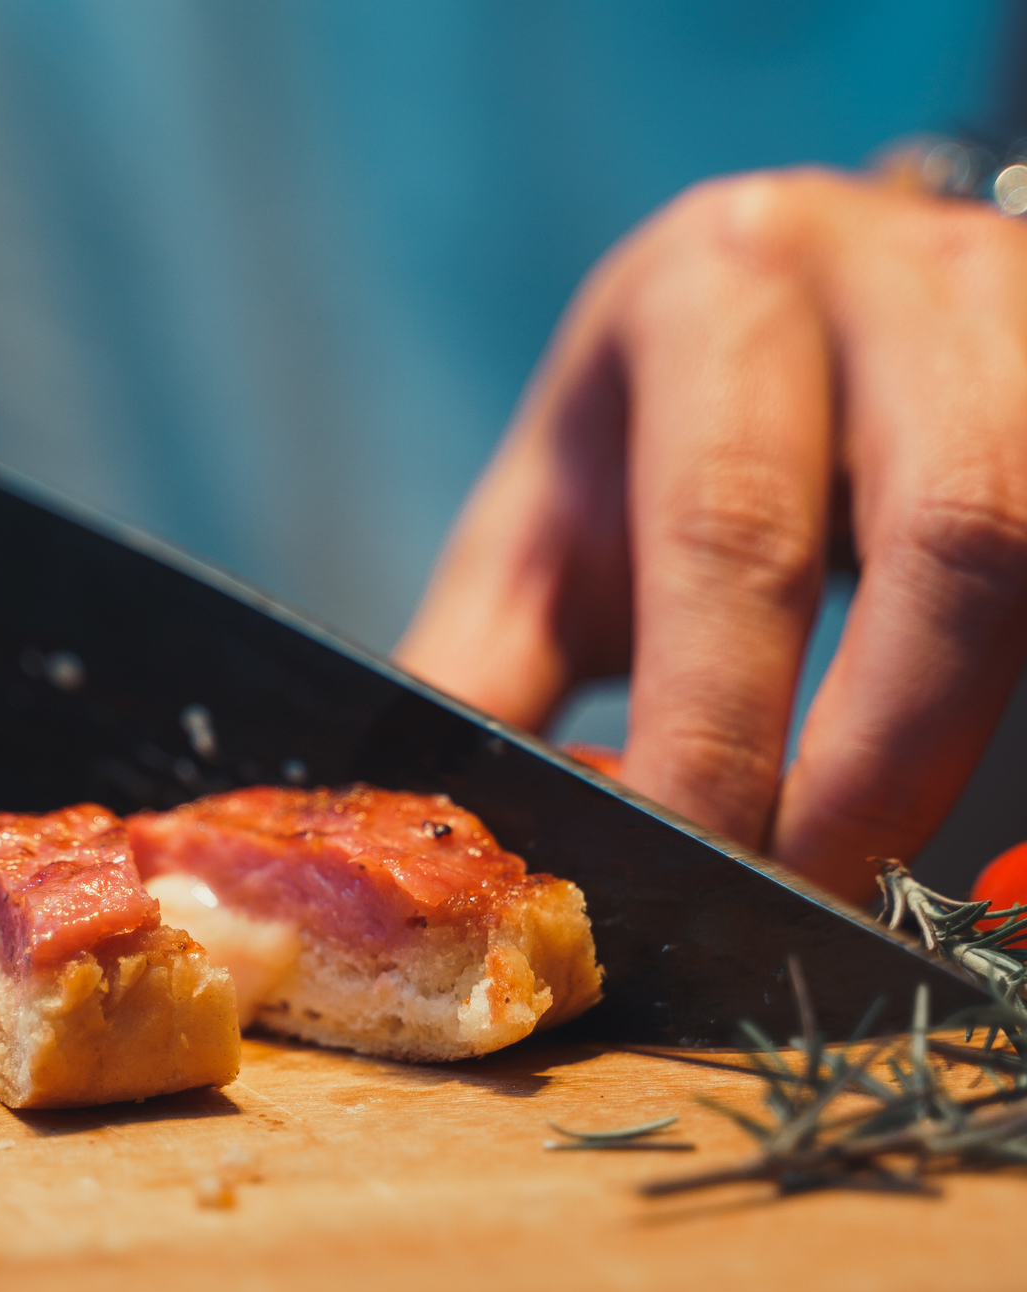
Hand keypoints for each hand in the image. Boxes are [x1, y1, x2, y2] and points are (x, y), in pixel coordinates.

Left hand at [394, 169, 1026, 902]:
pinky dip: (1020, 697)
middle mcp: (897, 278)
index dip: (716, 733)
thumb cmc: (659, 433)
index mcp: (717, 295)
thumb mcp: (548, 525)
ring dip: (962, 744)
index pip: (730, 533)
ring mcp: (1026, 323)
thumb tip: (436, 839)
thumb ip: (483, 675)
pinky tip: (942, 780)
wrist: (810, 293)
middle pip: (948, 541)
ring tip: (876, 865)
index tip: (687, 876)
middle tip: (805, 901)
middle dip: (877, 766)